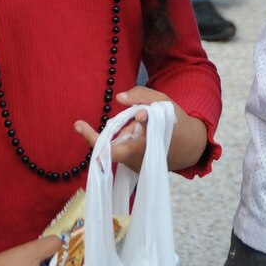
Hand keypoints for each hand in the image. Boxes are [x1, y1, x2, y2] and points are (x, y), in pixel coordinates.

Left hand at [74, 86, 207, 172]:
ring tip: (117, 124)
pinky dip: (118, 141)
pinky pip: (118, 152)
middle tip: (79, 125)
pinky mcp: (132, 169)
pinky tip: (129, 134)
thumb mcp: (163, 102)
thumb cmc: (174, 121)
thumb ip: (142, 96)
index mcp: (155, 132)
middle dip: (96, 140)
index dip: (143, 118)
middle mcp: (144, 152)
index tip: (140, 114)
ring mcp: (137, 164)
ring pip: (115, 147)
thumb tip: (119, 97)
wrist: (187, 148)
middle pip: (116, 150)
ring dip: (112, 135)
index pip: (148, 124)